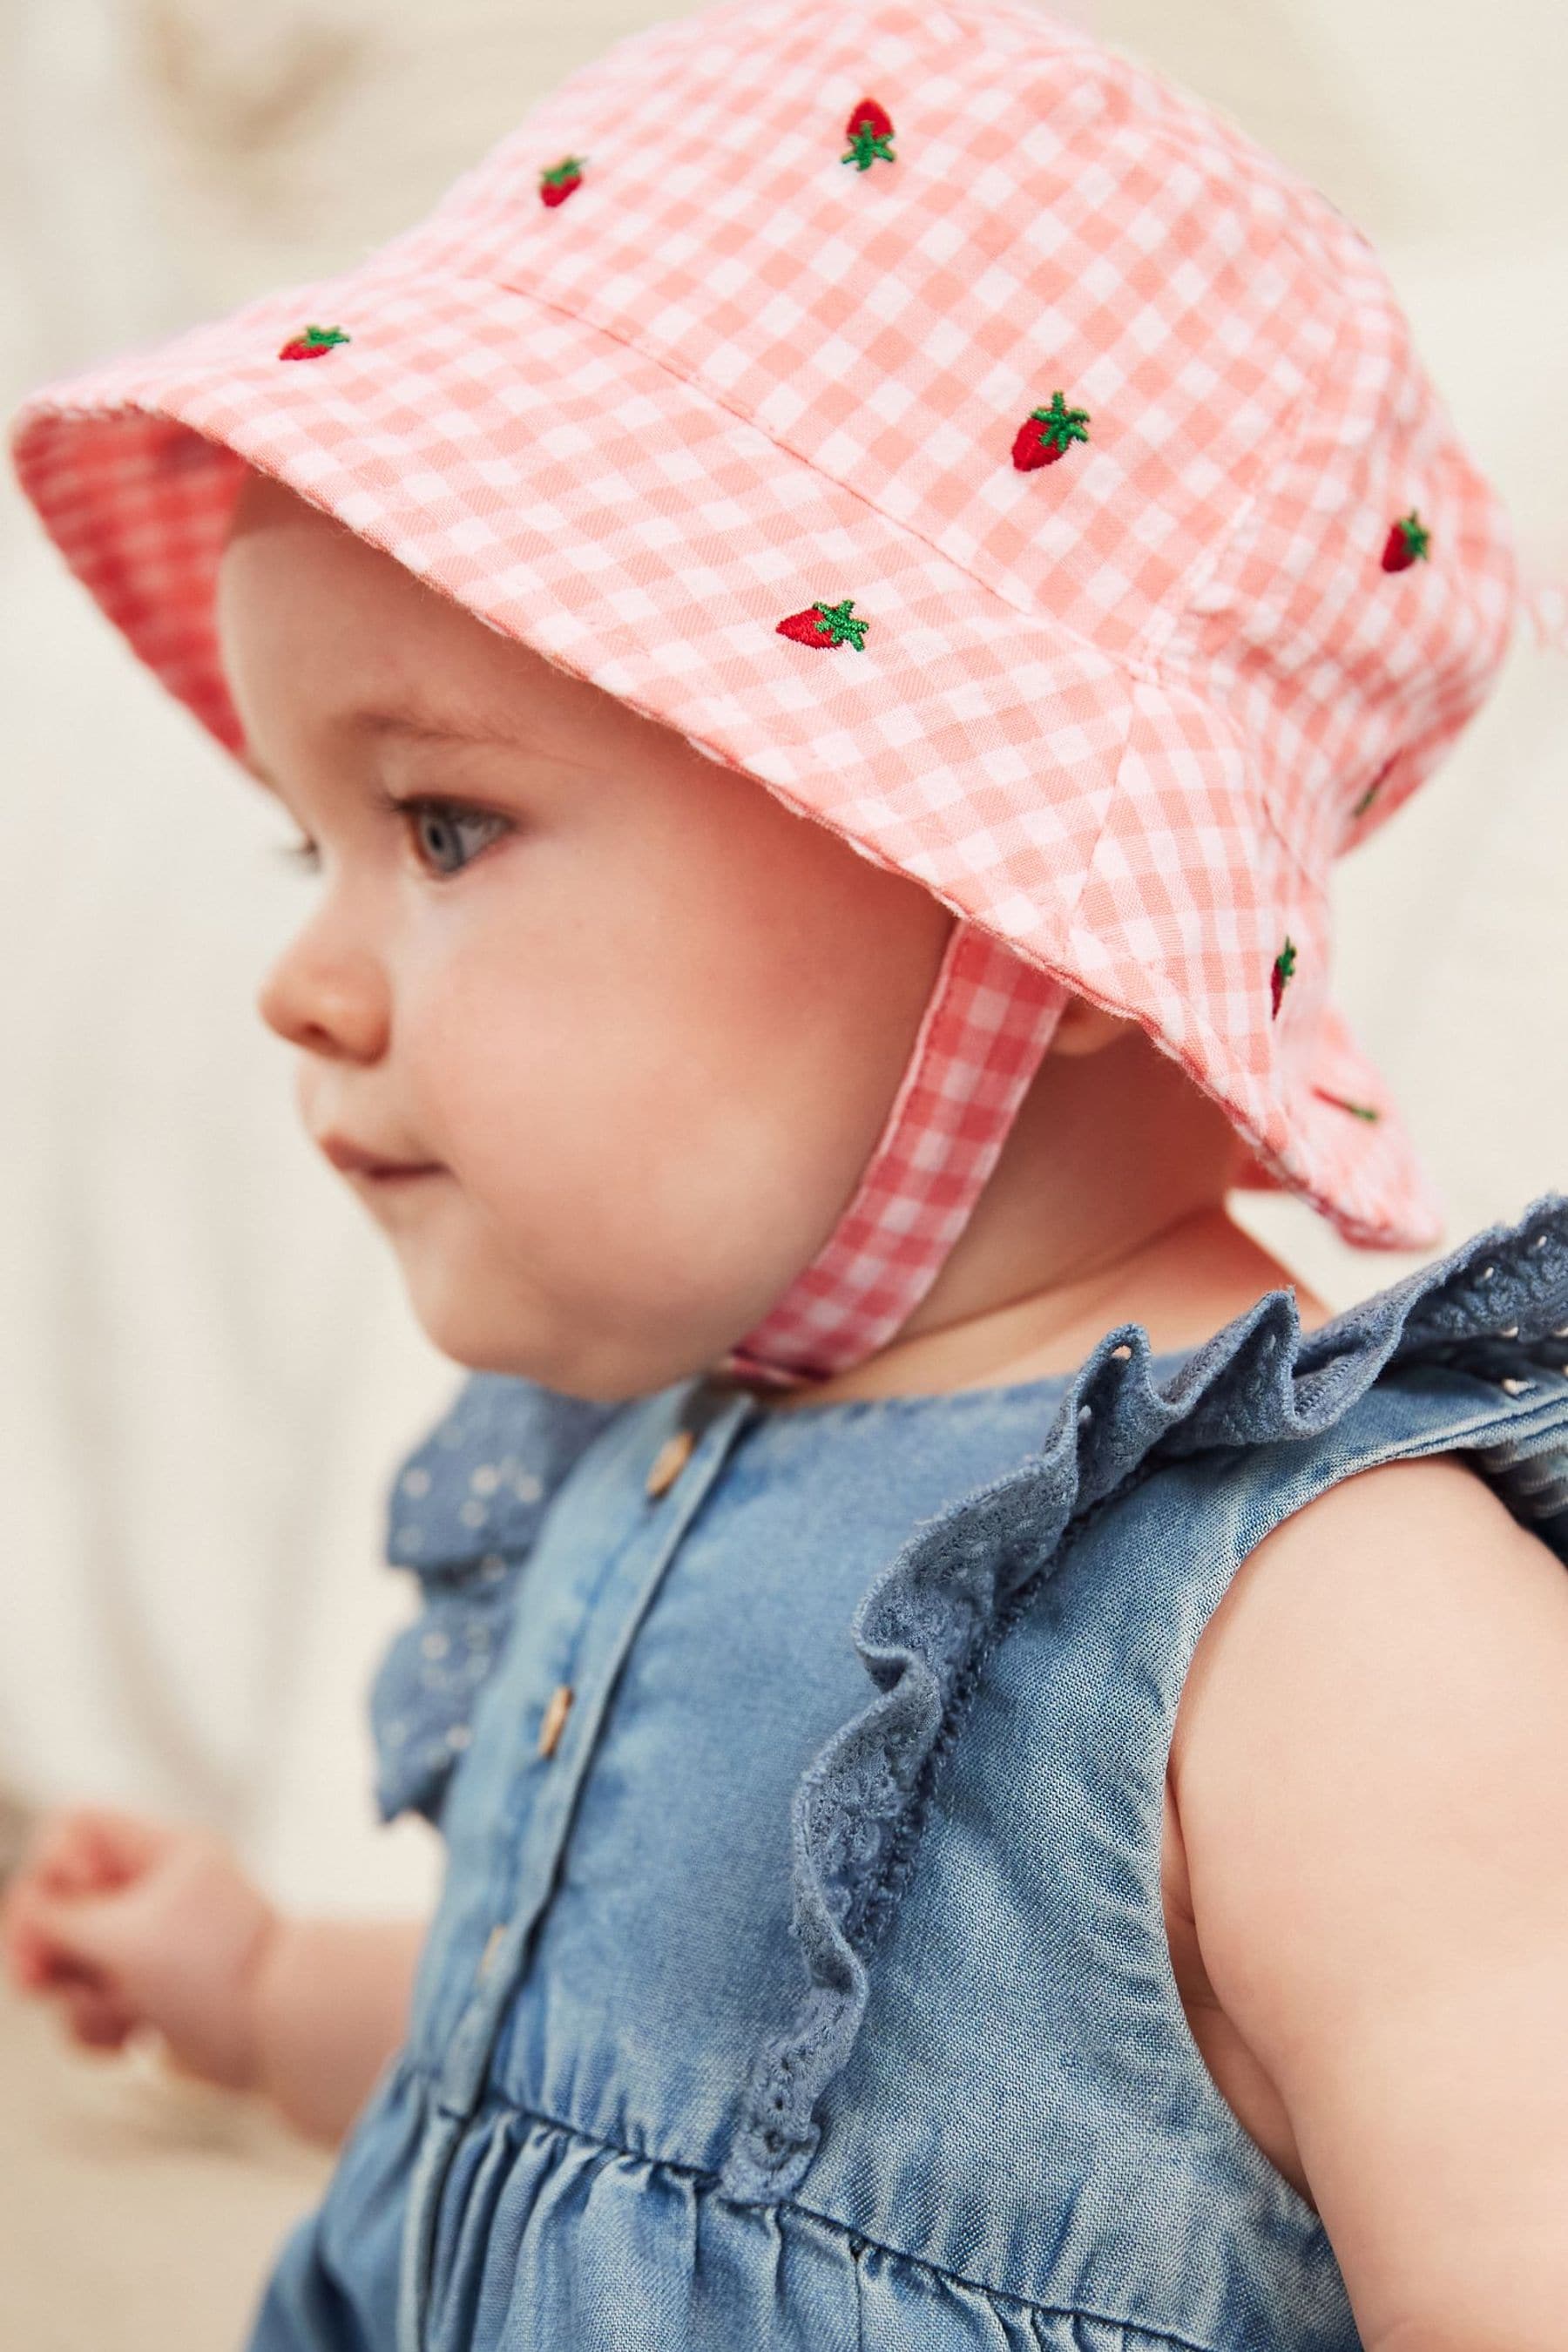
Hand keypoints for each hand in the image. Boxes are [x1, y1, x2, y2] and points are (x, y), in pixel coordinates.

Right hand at [0, 1805, 278, 2092]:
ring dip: (78, 1997)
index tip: (58, 1905)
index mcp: (159, 1854)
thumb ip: (61, 1917)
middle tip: (39, 1976)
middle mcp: (150, 1894)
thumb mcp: (125, 1933)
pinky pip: (89, 2009)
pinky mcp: (146, 1998)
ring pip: (69, 1964)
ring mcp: (147, 1948)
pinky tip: (134, 2036)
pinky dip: (101, 2028)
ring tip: (120, 2006)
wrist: (277, 2036)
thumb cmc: (218, 1972)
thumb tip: (25, 1909)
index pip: (78, 1828)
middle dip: (44, 1945)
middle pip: (59, 1902)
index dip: (52, 1865)